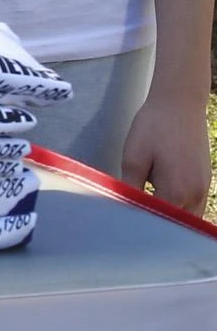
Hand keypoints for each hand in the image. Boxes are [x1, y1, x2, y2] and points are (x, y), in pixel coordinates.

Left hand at [121, 90, 212, 217]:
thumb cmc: (154, 128)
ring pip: (189, 217)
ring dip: (172, 219)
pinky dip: (181, 208)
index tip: (124, 225)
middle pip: (177, 224)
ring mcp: (204, 188)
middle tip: (133, 222)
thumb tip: (124, 209)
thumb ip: (130, 188)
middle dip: (158, 226)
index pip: (158, 222)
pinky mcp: (206, 180)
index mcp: (176, 192)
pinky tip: (162, 199)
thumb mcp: (133, 158)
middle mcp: (195, 195)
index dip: (141, 226)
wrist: (179, 104)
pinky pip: (195, 204)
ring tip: (147, 213)